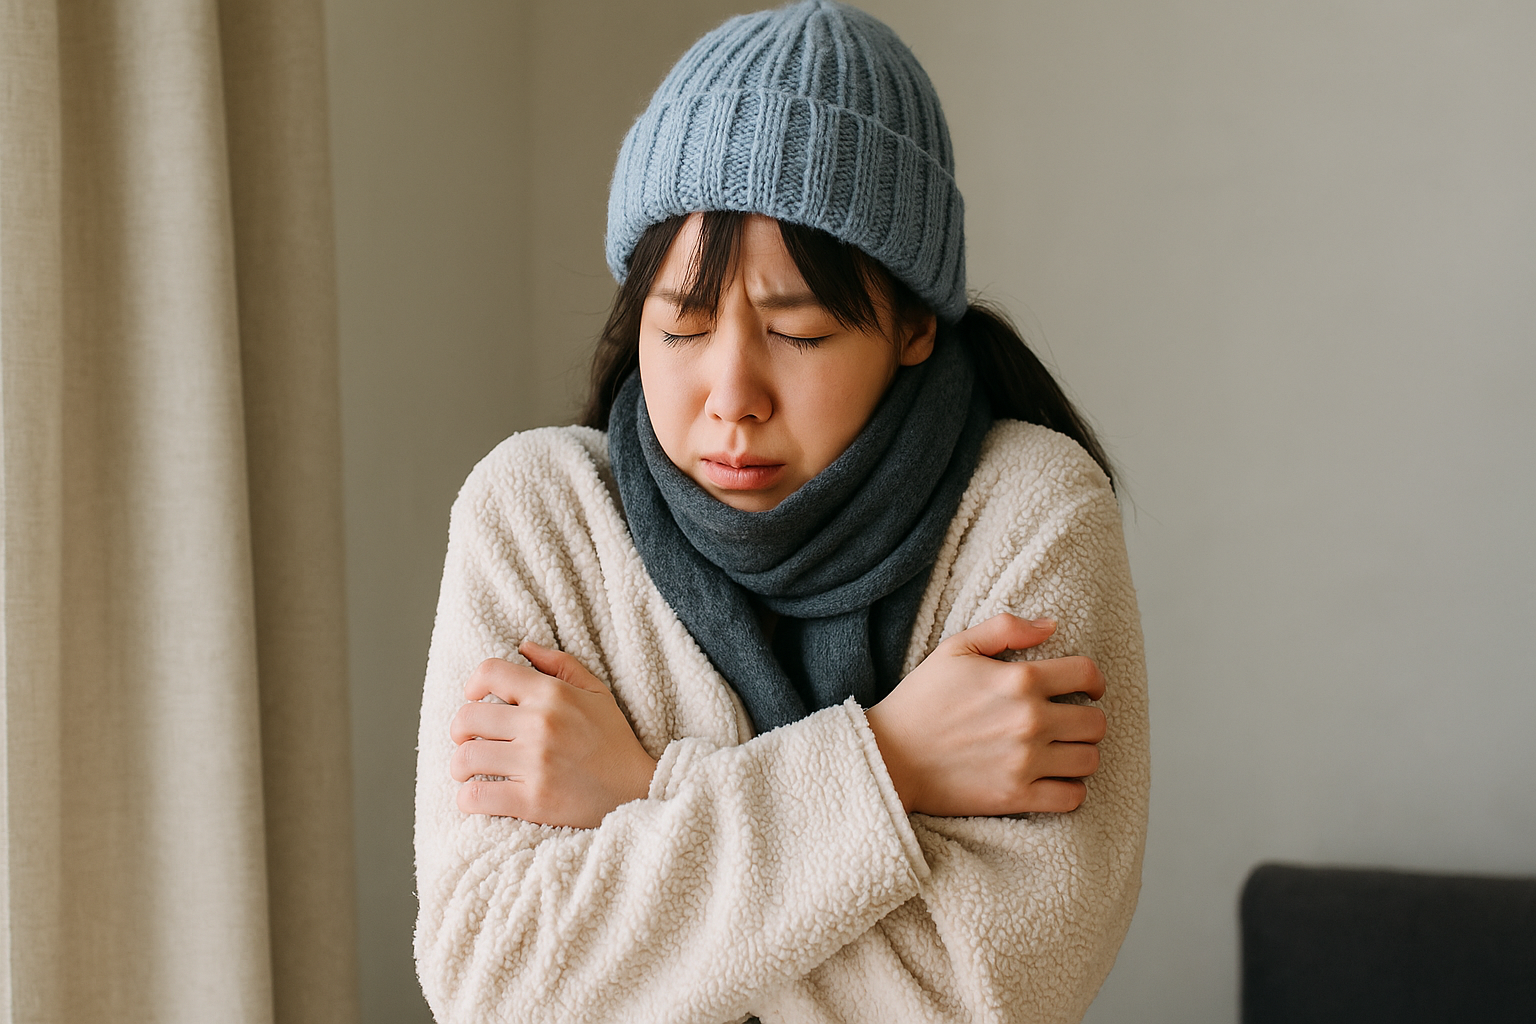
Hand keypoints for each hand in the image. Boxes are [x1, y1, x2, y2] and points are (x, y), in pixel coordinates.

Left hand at [450, 642, 657, 827]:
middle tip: (468, 739)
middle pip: (468, 717)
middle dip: (459, 730)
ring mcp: (535, 763)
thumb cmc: (613, 740)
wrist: (637, 790)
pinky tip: (476, 796)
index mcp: (553, 694)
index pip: (490, 672)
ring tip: (469, 770)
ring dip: (460, 766)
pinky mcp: (533, 800)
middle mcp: (540, 724)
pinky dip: (467, 798)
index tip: (474, 699)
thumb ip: (561, 664)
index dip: (472, 684)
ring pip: (465, 758)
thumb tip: (524, 646)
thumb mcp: (596, 692)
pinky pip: (476, 796)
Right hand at [864, 614, 1106, 816]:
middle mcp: (1030, 720)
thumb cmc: (921, 699)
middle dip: (1087, 719)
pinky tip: (1055, 779)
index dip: (1094, 680)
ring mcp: (1025, 761)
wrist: (890, 756)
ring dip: (1081, 754)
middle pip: (1096, 722)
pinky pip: (1072, 798)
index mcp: (1020, 679)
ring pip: (1090, 760)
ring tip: (1063, 751)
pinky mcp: (1016, 796)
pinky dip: (1071, 790)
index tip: (1087, 689)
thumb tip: (1052, 625)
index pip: (1087, 674)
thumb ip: (1006, 628)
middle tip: (1070, 723)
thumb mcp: (955, 648)